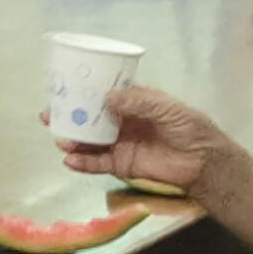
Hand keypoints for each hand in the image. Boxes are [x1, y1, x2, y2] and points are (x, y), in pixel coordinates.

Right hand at [53, 84, 238, 196]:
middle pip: (88, 118)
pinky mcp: (120, 165)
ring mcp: (118, 143)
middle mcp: (120, 121)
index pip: (102, 94)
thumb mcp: (167, 108)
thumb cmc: (190, 128)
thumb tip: (107, 96)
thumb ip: (139, 101)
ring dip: (71, 140)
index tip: (63, 88)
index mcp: (132, 102)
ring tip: (60, 140)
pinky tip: (70, 161)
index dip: (83, 91)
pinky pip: (97, 163)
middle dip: (68, 117)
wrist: (203, 162)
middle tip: (49, 115)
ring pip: (88, 141)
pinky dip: (82, 163)